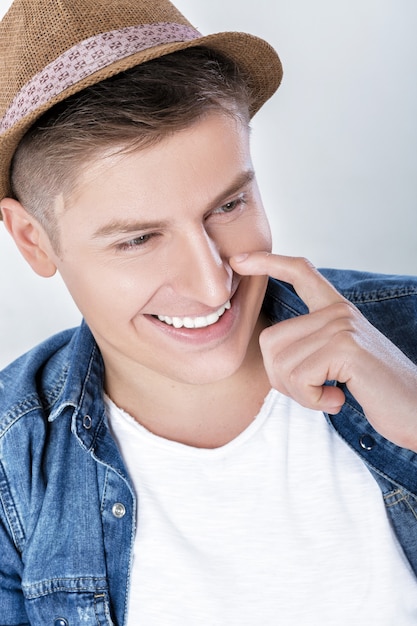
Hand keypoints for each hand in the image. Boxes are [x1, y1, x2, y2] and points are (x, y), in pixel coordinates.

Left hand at [231, 252, 416, 450]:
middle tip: (315, 391)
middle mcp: (339, 311)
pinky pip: (299, 379)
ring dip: (300, 393)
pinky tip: (338, 398)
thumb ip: (309, 346)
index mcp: (336, 311)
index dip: (268, 263)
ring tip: (331, 394)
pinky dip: (313, 400)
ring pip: (281, 364)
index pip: (300, 272)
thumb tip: (269, 350)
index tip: (240, 260)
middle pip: (271, 340)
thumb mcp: (337, 362)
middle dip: (282, 379)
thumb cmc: (376, 391)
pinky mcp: (345, 348)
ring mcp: (342, 326)